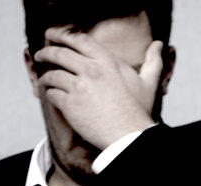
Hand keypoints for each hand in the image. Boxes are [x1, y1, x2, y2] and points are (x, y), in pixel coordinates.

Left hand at [34, 26, 163, 149]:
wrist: (128, 135)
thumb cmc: (139, 110)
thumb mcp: (148, 82)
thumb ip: (153, 61)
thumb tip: (159, 44)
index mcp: (107, 61)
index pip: (79, 40)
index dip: (62, 35)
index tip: (53, 35)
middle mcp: (91, 70)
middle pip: (59, 54)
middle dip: (46, 53)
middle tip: (41, 55)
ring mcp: (78, 87)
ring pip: (52, 75)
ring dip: (45, 77)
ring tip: (44, 80)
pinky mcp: (69, 104)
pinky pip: (51, 94)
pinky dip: (48, 94)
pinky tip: (50, 95)